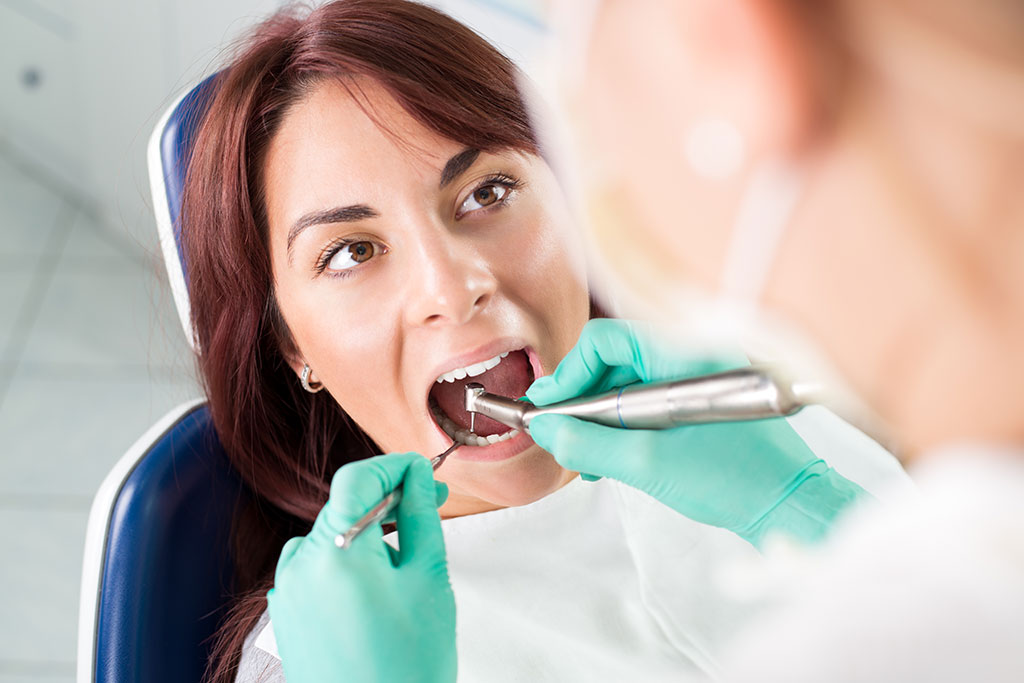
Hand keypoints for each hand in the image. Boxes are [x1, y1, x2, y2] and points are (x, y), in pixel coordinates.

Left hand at [267, 453, 455, 682]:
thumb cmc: (409, 665)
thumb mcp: (429, 580)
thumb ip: (420, 517)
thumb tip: (416, 477)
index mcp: (337, 552)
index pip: (358, 478)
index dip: (393, 466)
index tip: (423, 471)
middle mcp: (301, 566)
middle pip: (343, 506)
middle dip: (386, 500)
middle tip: (429, 503)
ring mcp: (288, 592)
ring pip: (330, 536)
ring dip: (367, 534)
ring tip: (405, 566)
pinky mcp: (286, 614)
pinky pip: (316, 568)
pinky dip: (345, 562)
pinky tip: (375, 590)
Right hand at [528, 319, 863, 546]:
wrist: (791, 504)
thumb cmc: (736, 481)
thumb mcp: (647, 465)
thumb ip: (587, 445)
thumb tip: (546, 431)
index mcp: (683, 355)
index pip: (606, 340)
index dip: (570, 373)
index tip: (550, 407)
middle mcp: (691, 355)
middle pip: (614, 360)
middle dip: (580, 397)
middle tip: (556, 430)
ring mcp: (698, 377)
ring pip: (628, 383)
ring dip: (599, 416)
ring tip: (582, 454)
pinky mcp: (701, 400)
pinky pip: (649, 400)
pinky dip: (624, 424)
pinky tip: (610, 456)